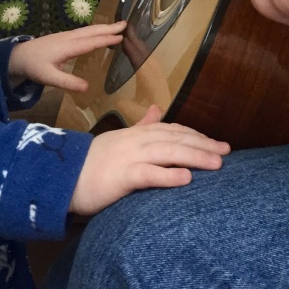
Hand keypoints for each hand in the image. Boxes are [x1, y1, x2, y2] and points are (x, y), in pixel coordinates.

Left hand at [8, 21, 126, 90]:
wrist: (18, 56)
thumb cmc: (34, 67)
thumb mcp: (49, 78)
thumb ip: (68, 82)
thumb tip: (87, 87)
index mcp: (67, 47)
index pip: (90, 42)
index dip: (106, 40)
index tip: (120, 38)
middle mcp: (68, 38)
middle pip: (91, 31)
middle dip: (108, 28)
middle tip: (125, 24)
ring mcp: (66, 36)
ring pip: (88, 30)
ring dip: (103, 28)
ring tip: (118, 26)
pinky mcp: (64, 37)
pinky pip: (84, 32)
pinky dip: (95, 30)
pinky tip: (99, 33)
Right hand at [69, 105, 229, 215]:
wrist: (61, 176)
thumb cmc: (92, 163)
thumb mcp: (118, 139)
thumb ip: (140, 126)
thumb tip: (156, 110)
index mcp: (137, 134)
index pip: (172, 130)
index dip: (196, 135)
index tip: (217, 143)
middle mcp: (136, 142)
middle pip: (175, 139)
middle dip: (203, 144)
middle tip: (227, 151)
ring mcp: (129, 157)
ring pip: (168, 153)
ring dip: (194, 156)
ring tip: (217, 163)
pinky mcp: (121, 177)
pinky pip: (148, 175)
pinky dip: (168, 175)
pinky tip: (186, 179)